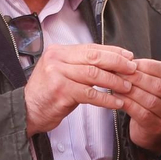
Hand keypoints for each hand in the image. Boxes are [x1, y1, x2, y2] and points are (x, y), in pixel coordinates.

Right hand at [23, 44, 137, 135]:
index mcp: (58, 51)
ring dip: (114, 81)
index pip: (91, 48)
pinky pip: (90, 94)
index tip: (129, 57)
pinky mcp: (61, 92)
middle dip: (117, 63)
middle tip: (133, 69)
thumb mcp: (62, 73)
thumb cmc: (48, 94)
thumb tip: (111, 61)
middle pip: (94, 57)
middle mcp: (57, 59)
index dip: (112, 52)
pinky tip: (117, 102)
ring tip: (128, 86)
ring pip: (94, 74)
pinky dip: (106, 98)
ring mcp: (57, 75)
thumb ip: (80, 65)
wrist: (27, 111)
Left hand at [122, 59, 160, 154]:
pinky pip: (141, 113)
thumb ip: (145, 72)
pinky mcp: (158, 127)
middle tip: (118, 72)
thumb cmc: (150, 100)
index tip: (129, 63)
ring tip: (116, 84)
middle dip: (136, 78)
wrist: (151, 130)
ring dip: (130, 91)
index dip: (145, 65)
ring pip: (150, 100)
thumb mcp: (153, 83)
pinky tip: (117, 98)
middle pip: (158, 85)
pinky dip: (128, 103)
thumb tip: (125, 60)